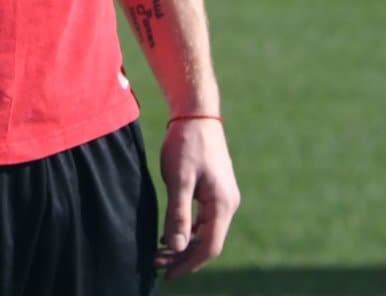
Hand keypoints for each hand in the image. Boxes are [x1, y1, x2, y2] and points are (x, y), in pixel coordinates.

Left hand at [155, 118, 239, 278]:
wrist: (197, 112)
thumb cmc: (187, 142)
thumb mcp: (179, 178)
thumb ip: (179, 213)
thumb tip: (177, 248)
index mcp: (223, 203)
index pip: (210, 247)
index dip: (189, 264)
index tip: (167, 273)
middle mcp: (228, 203)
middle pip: (209, 243)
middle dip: (184, 258)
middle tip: (157, 265)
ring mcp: (223, 197)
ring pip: (206, 232)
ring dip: (185, 245)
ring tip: (160, 254)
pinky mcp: (215, 190)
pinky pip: (204, 220)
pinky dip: (189, 231)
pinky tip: (172, 235)